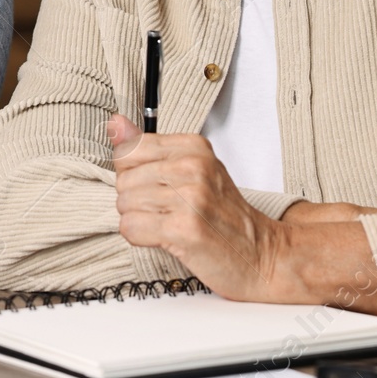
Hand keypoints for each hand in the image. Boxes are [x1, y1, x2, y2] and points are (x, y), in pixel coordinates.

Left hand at [107, 114, 295, 301]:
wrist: (261, 254)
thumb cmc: (225, 215)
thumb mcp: (192, 170)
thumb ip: (148, 147)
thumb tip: (115, 123)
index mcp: (194, 147)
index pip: (128, 149)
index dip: (134, 173)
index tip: (159, 186)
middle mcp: (193, 167)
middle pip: (123, 180)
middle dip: (136, 200)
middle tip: (168, 211)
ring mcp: (190, 197)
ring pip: (124, 204)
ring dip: (140, 220)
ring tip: (169, 224)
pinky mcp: (183, 228)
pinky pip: (130, 227)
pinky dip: (140, 237)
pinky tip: (165, 238)